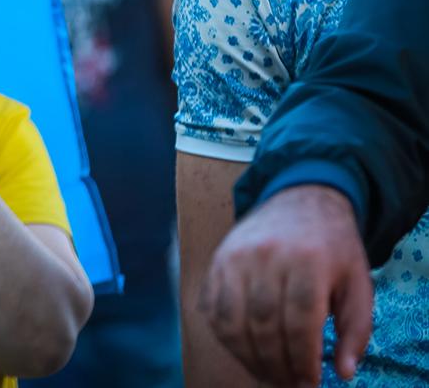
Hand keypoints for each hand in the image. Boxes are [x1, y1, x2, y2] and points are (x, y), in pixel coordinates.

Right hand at [200, 184, 373, 386]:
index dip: (303, 359)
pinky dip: (227, 339)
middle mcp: (266, 256)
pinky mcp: (216, 262)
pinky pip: (213, 310)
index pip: (300, 320)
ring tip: (268, 375)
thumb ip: (356, 328)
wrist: (298, 201)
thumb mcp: (358, 283)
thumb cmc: (332, 249)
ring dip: (248, 357)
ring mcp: (234, 257)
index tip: (311, 383)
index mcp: (308, 259)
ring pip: (232, 321)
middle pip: (263, 324)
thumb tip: (345, 372)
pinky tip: (246, 352)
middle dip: (276, 364)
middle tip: (289, 384)